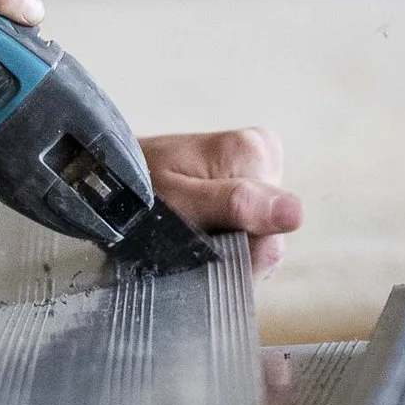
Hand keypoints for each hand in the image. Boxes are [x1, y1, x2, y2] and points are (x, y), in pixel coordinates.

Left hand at [143, 127, 301, 277]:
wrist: (109, 173)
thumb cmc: (138, 188)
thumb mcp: (180, 202)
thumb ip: (236, 205)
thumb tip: (295, 212)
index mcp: (253, 150)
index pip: (272, 234)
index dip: (237, 254)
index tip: (198, 246)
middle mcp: (262, 152)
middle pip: (269, 234)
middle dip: (232, 248)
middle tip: (187, 237)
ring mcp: (257, 167)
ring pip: (263, 235)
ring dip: (227, 245)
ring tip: (188, 231)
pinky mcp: (249, 179)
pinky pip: (254, 227)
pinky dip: (226, 238)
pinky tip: (200, 228)